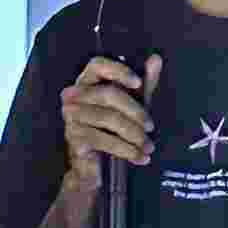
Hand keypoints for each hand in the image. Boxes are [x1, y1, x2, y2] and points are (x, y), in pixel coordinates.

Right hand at [60, 50, 161, 185]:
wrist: (94, 167)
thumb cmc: (111, 131)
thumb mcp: (131, 105)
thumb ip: (144, 83)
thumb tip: (155, 60)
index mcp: (86, 83)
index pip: (97, 65)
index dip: (118, 71)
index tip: (138, 83)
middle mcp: (74, 97)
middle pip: (108, 94)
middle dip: (135, 111)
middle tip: (150, 126)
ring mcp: (72, 117)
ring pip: (109, 118)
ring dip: (134, 134)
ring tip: (147, 146)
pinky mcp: (75, 138)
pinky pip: (105, 140)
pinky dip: (126, 150)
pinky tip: (138, 156)